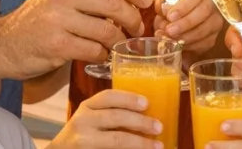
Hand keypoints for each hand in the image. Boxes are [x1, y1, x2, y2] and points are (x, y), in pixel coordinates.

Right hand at [0, 0, 152, 78]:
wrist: (2, 45)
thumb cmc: (38, 20)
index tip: (147, 1)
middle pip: (113, 4)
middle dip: (133, 18)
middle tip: (138, 29)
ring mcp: (58, 19)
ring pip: (107, 30)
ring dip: (120, 40)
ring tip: (121, 44)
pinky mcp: (56, 45)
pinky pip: (94, 50)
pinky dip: (103, 55)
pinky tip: (101, 56)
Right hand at [47, 90, 162, 148]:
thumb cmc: (83, 134)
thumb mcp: (91, 118)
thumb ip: (110, 113)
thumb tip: (148, 115)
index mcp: (87, 107)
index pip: (108, 97)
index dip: (129, 98)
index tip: (146, 103)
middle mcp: (83, 122)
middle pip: (116, 118)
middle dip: (141, 122)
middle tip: (158, 127)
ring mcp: (84, 141)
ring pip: (117, 140)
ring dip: (140, 143)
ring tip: (157, 146)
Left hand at [154, 0, 224, 54]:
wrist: (175, 29)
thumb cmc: (170, 14)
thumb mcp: (163, 8)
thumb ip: (161, 6)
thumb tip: (162, 8)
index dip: (183, 6)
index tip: (170, 16)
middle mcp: (210, 4)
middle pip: (203, 11)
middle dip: (185, 23)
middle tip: (170, 30)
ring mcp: (214, 21)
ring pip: (206, 28)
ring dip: (187, 36)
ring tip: (172, 39)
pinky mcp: (213, 37)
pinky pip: (205, 42)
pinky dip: (191, 46)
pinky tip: (180, 46)